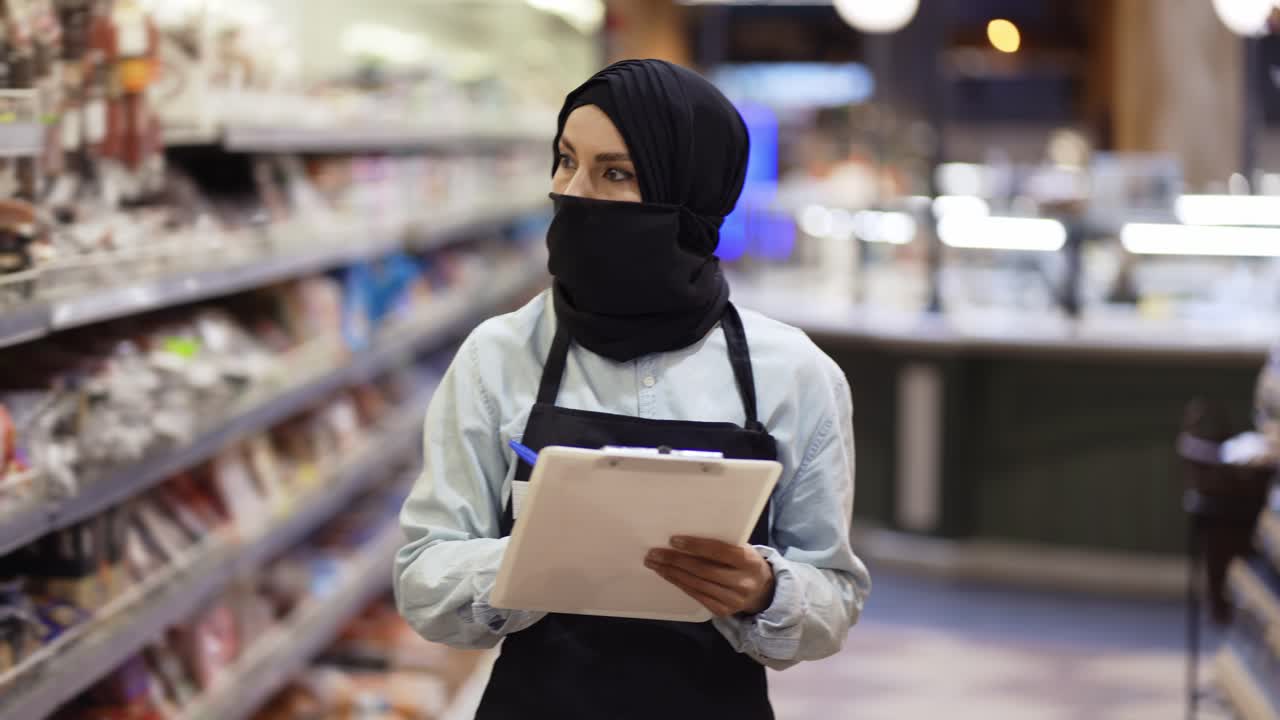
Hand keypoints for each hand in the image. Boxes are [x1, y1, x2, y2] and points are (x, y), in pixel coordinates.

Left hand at [645, 536, 774, 617]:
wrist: (762, 590)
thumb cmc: (745, 562)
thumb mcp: (742, 548)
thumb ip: (722, 543)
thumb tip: (686, 537)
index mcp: (748, 561)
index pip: (719, 551)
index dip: (695, 546)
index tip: (673, 540)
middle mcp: (742, 582)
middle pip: (703, 570)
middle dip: (676, 561)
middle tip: (654, 553)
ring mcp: (733, 600)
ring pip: (697, 585)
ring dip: (672, 574)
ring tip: (655, 564)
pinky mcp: (723, 611)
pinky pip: (697, 596)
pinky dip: (680, 584)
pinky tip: (668, 576)